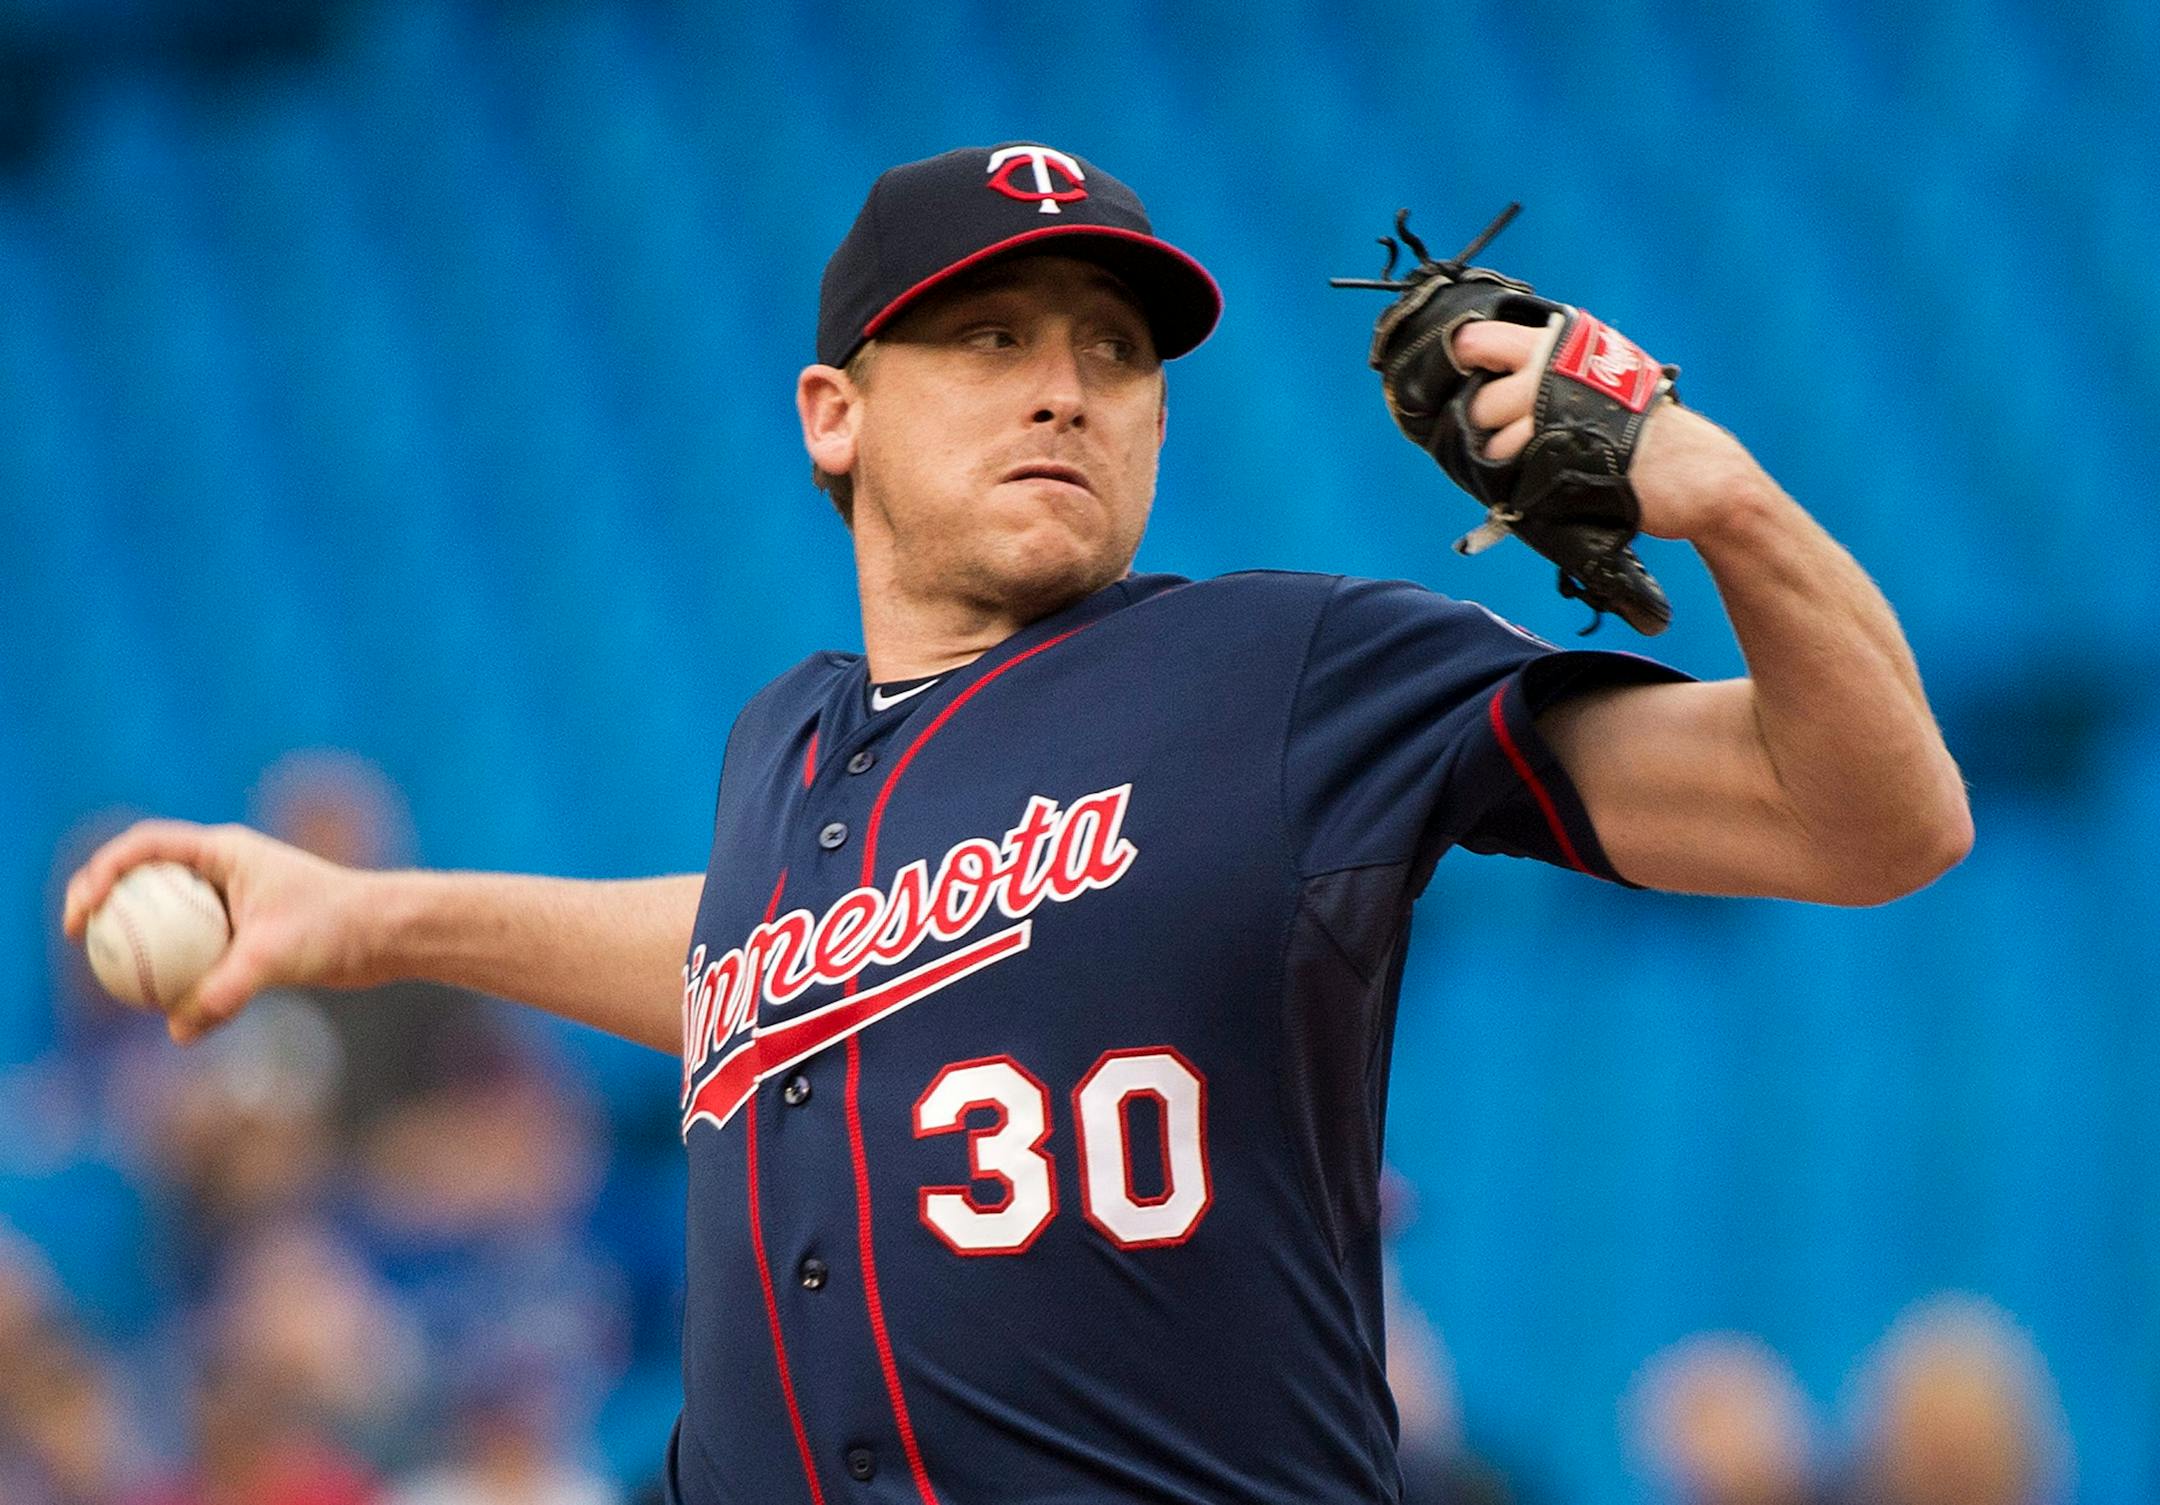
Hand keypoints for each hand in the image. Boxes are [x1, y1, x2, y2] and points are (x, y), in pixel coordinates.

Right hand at [62, 821, 391, 1044]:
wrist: (386, 935)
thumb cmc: (337, 928)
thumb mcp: (276, 956)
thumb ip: (225, 990)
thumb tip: (179, 1030)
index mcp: (224, 851)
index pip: (143, 848)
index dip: (100, 873)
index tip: (82, 914)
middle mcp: (222, 869)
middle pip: (143, 877)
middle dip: (103, 901)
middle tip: (77, 939)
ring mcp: (231, 900)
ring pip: (166, 917)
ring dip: (136, 939)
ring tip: (111, 978)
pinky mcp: (243, 932)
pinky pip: (193, 949)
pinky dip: (174, 970)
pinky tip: (166, 1010)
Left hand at [1452, 318, 1767, 543]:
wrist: (1697, 469)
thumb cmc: (1644, 422)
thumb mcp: (1604, 372)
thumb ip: (1549, 367)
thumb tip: (1485, 370)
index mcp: (1558, 345)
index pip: (1480, 340)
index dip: (1464, 359)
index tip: (1465, 374)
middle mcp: (1549, 374)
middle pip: (1479, 402)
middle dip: (1487, 425)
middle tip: (1514, 434)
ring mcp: (1552, 418)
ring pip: (1492, 444)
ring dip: (1503, 460)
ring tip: (1537, 460)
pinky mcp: (1556, 461)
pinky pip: (1512, 475)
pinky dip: (1520, 482)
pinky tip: (1547, 478)